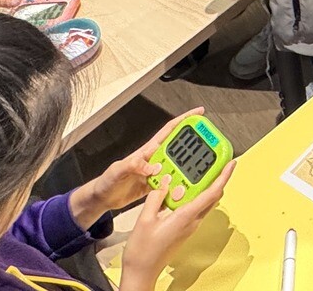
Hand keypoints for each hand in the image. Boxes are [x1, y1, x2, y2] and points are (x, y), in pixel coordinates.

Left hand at [72, 107, 203, 225]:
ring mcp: (155, 173)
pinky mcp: (155, 185)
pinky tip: (187, 189)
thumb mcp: (118, 170)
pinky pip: (171, 183)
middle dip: (194, 146)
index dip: (184, 121)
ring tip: (202, 171)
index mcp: (147, 151)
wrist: (102, 198)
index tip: (199, 114)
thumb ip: (133, 165)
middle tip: (209, 147)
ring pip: (177, 167)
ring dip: (189, 169)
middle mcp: (154, 160)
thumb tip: (153, 165)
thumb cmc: (106, 181)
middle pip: (178, 149)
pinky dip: (180, 185)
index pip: (169, 131)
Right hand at [118, 159, 235, 289]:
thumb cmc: (143, 252)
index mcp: (186, 217)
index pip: (212, 193)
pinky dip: (191, 196)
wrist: (142, 272)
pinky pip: (193, 208)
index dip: (223, 177)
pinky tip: (179, 189)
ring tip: (196, 172)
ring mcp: (189, 226)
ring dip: (203, 186)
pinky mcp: (184, 229)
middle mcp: (192, 222)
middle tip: (215, 162)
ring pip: (203, 202)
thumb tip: (164, 183)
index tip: (230, 164)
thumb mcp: (144, 220)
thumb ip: (156, 198)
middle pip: (212, 196)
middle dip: (217, 178)